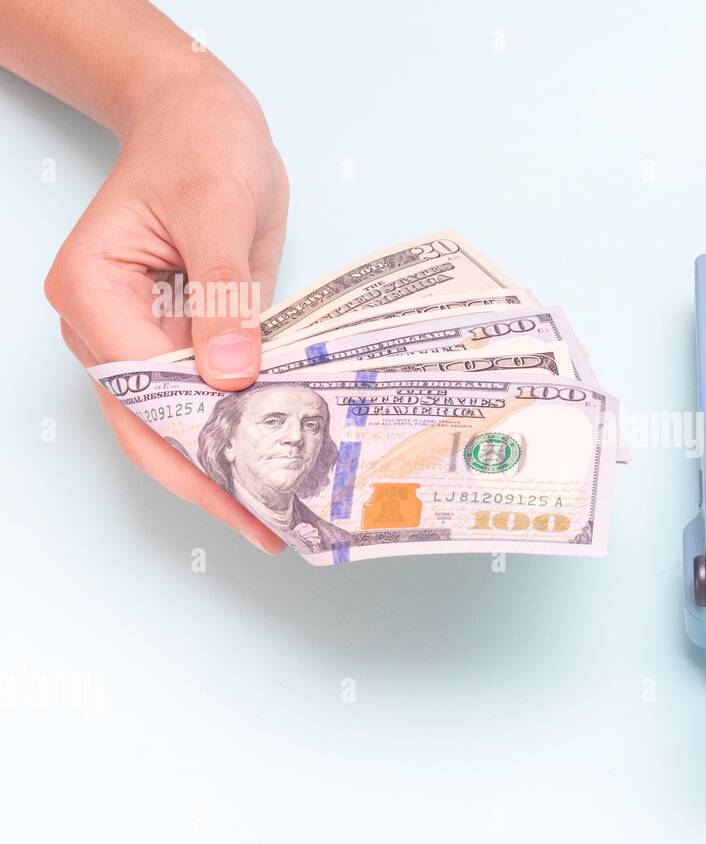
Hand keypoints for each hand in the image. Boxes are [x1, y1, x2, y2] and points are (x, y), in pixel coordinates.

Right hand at [45, 70, 289, 553]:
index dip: (199, 446)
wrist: (200, 116)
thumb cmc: (201, 144)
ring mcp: (132, 336)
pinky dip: (231, 432)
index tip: (249, 490)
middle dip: (208, 480)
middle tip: (270, 528)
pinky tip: (271, 464)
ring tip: (276, 514)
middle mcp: (101, 324)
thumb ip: (224, 298)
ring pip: (169, 423)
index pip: (146, 391)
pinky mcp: (171, 338)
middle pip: (148, 424)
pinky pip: (197, 397)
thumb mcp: (220, 210)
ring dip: (219, 468)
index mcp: (92, 291)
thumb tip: (231, 378)